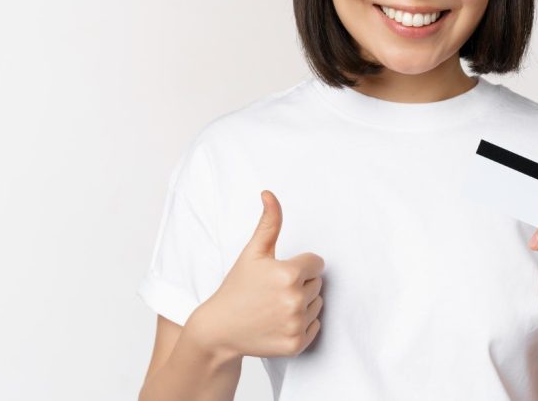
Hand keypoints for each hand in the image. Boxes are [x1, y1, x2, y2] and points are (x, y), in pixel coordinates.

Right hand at [191, 190, 324, 359]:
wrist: (219, 329)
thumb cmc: (236, 288)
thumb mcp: (252, 252)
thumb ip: (269, 222)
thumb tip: (269, 194)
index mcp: (289, 274)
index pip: (317, 263)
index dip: (299, 266)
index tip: (279, 273)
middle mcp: (295, 300)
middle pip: (318, 284)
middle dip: (301, 284)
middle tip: (274, 291)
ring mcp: (296, 324)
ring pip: (318, 304)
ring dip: (303, 304)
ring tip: (276, 306)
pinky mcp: (296, 344)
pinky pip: (315, 326)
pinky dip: (302, 324)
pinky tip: (279, 322)